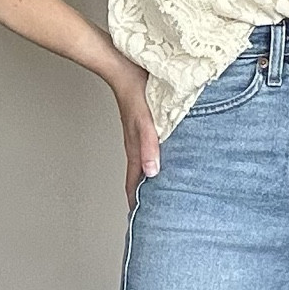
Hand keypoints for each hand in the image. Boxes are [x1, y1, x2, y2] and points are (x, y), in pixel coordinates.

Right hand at [108, 56, 161, 210]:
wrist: (123, 67)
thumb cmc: (134, 91)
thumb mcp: (145, 121)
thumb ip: (149, 145)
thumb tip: (152, 173)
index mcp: (135, 148)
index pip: (134, 183)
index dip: (136, 203)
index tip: (141, 223)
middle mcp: (136, 145)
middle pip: (139, 177)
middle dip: (145, 196)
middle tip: (156, 214)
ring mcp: (139, 135)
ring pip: (144, 163)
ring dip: (151, 178)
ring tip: (163, 191)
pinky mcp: (145, 124)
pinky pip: (149, 148)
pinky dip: (155, 160)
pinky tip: (165, 158)